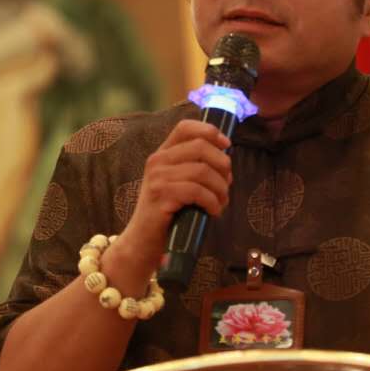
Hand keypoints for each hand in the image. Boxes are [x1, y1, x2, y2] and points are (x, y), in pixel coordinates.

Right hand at [120, 120, 231, 263]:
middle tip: (227, 185)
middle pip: (201, 146)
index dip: (210, 132)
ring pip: (203, 170)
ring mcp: (157, 177)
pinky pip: (197, 191)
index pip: (185, 127)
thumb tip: (226, 161)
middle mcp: (157, 161)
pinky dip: (213, 202)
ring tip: (221, 203)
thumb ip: (196, 168)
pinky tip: (214, 212)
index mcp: (162, 154)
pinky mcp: (161, 196)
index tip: (226, 145)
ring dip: (220, 188)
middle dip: (223, 165)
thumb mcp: (180, 185)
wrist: (142, 243)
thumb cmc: (168, 215)